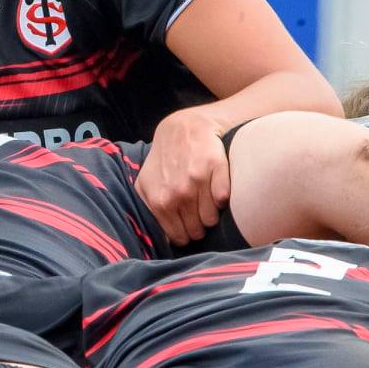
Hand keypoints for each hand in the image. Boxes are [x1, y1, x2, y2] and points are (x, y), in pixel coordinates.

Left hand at [135, 107, 229, 245]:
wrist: (184, 128)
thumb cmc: (164, 160)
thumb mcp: (145, 184)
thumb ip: (149, 211)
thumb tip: (163, 239)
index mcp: (159, 201)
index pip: (179, 237)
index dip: (184, 234)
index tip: (186, 224)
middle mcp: (178, 192)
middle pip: (197, 231)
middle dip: (198, 226)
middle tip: (196, 211)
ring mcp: (198, 180)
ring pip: (212, 219)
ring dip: (211, 214)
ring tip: (204, 200)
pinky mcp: (216, 168)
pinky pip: (223, 200)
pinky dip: (221, 198)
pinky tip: (213, 187)